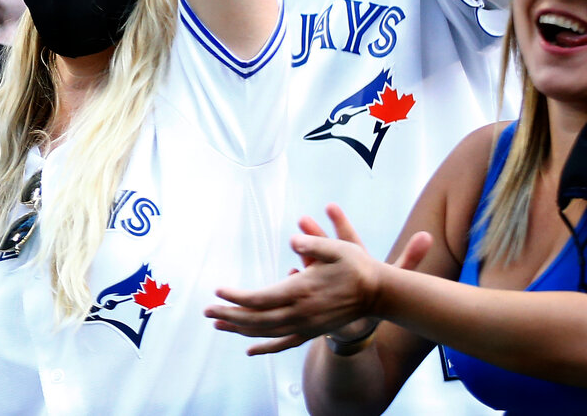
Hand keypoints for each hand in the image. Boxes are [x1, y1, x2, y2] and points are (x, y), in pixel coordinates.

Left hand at [206, 205, 433, 355]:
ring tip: (218, 325)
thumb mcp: (338, 247)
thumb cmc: (356, 266)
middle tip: (206, 311)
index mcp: (302, 291)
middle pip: (257, 320)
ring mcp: (306, 326)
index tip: (218, 292)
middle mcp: (301, 313)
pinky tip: (248, 349)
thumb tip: (294, 237)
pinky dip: (264, 347)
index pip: (260, 299)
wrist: (379, 294)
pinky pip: (283, 344)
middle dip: (229, 316)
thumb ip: (315, 242)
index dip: (237, 297)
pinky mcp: (312, 332)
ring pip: (266, 333)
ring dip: (240, 330)